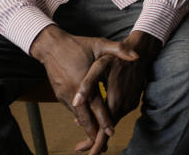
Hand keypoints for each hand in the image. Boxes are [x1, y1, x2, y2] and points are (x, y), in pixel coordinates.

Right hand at [29, 26, 137, 153]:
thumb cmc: (78, 44)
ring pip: (77, 116)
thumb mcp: (100, 44)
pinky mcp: (60, 94)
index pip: (96, 106)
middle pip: (84, 118)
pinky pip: (71, 109)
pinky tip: (87, 122)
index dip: (104, 120)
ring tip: (96, 138)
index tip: (111, 131)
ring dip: (86, 127)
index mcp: (84, 81)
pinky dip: (80, 117)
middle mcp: (73, 92)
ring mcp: (64, 94)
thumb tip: (136, 56)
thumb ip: (119, 50)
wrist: (51, 46)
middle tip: (102, 145)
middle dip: (93, 133)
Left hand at [71, 31, 161, 151]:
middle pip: (107, 130)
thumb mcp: (100, 64)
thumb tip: (76, 101)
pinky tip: (98, 115)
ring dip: (100, 127)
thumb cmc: (117, 57)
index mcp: (115, 100)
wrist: (141, 52)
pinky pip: (117, 113)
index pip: (104, 129)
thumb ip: (88, 82)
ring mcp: (130, 104)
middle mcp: (124, 105)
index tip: (82, 151)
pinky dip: (107, 118)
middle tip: (79, 147)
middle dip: (93, 139)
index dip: (93, 142)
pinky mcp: (132, 101)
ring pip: (112, 121)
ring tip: (85, 131)